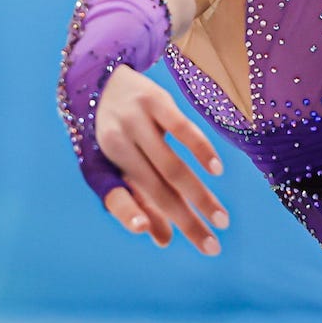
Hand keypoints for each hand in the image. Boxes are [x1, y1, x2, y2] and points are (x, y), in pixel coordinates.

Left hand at [92, 64, 229, 252]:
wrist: (99, 75)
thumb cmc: (113, 133)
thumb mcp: (115, 165)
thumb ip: (139, 202)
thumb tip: (164, 240)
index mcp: (99, 166)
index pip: (115, 197)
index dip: (131, 215)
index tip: (157, 237)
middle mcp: (115, 145)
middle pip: (155, 190)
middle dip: (186, 221)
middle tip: (212, 247)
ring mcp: (135, 122)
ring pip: (171, 166)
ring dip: (199, 195)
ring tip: (222, 219)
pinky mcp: (155, 100)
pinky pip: (181, 128)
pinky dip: (200, 150)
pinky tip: (216, 170)